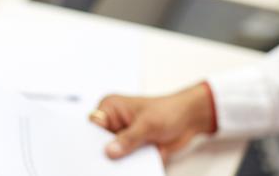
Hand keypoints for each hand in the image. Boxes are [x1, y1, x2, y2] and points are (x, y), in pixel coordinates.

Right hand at [90, 84, 215, 162]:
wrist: (189, 121)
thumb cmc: (169, 111)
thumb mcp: (148, 124)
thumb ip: (129, 138)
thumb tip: (110, 151)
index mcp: (110, 108)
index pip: (91, 126)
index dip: (89, 140)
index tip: (93, 153)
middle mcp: (112, 123)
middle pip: (98, 144)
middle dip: (103, 155)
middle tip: (104, 165)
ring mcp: (121, 138)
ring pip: (110, 156)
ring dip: (115, 164)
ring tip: (119, 169)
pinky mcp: (130, 151)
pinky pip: (123, 163)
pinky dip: (126, 169)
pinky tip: (128, 172)